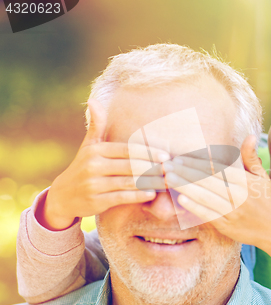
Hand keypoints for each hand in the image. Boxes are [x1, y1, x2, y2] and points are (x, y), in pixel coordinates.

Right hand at [38, 99, 169, 230]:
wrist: (63, 196)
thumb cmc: (83, 167)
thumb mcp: (88, 146)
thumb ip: (97, 125)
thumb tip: (93, 100)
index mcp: (96, 150)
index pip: (127, 150)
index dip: (148, 153)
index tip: (167, 156)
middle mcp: (93, 166)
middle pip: (130, 166)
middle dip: (153, 168)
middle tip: (171, 170)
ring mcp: (94, 184)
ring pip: (128, 182)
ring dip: (150, 182)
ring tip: (166, 182)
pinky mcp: (96, 201)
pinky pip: (121, 197)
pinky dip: (138, 196)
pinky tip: (151, 194)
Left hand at [163, 135, 270, 249]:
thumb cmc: (268, 201)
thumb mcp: (262, 177)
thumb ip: (251, 157)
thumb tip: (250, 135)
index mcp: (245, 181)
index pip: (217, 169)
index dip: (197, 163)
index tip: (180, 157)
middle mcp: (239, 195)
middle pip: (208, 181)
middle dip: (185, 173)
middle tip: (166, 165)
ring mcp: (233, 212)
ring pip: (205, 197)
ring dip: (185, 187)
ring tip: (168, 179)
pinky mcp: (228, 226)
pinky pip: (209, 215)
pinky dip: (195, 207)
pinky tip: (181, 199)